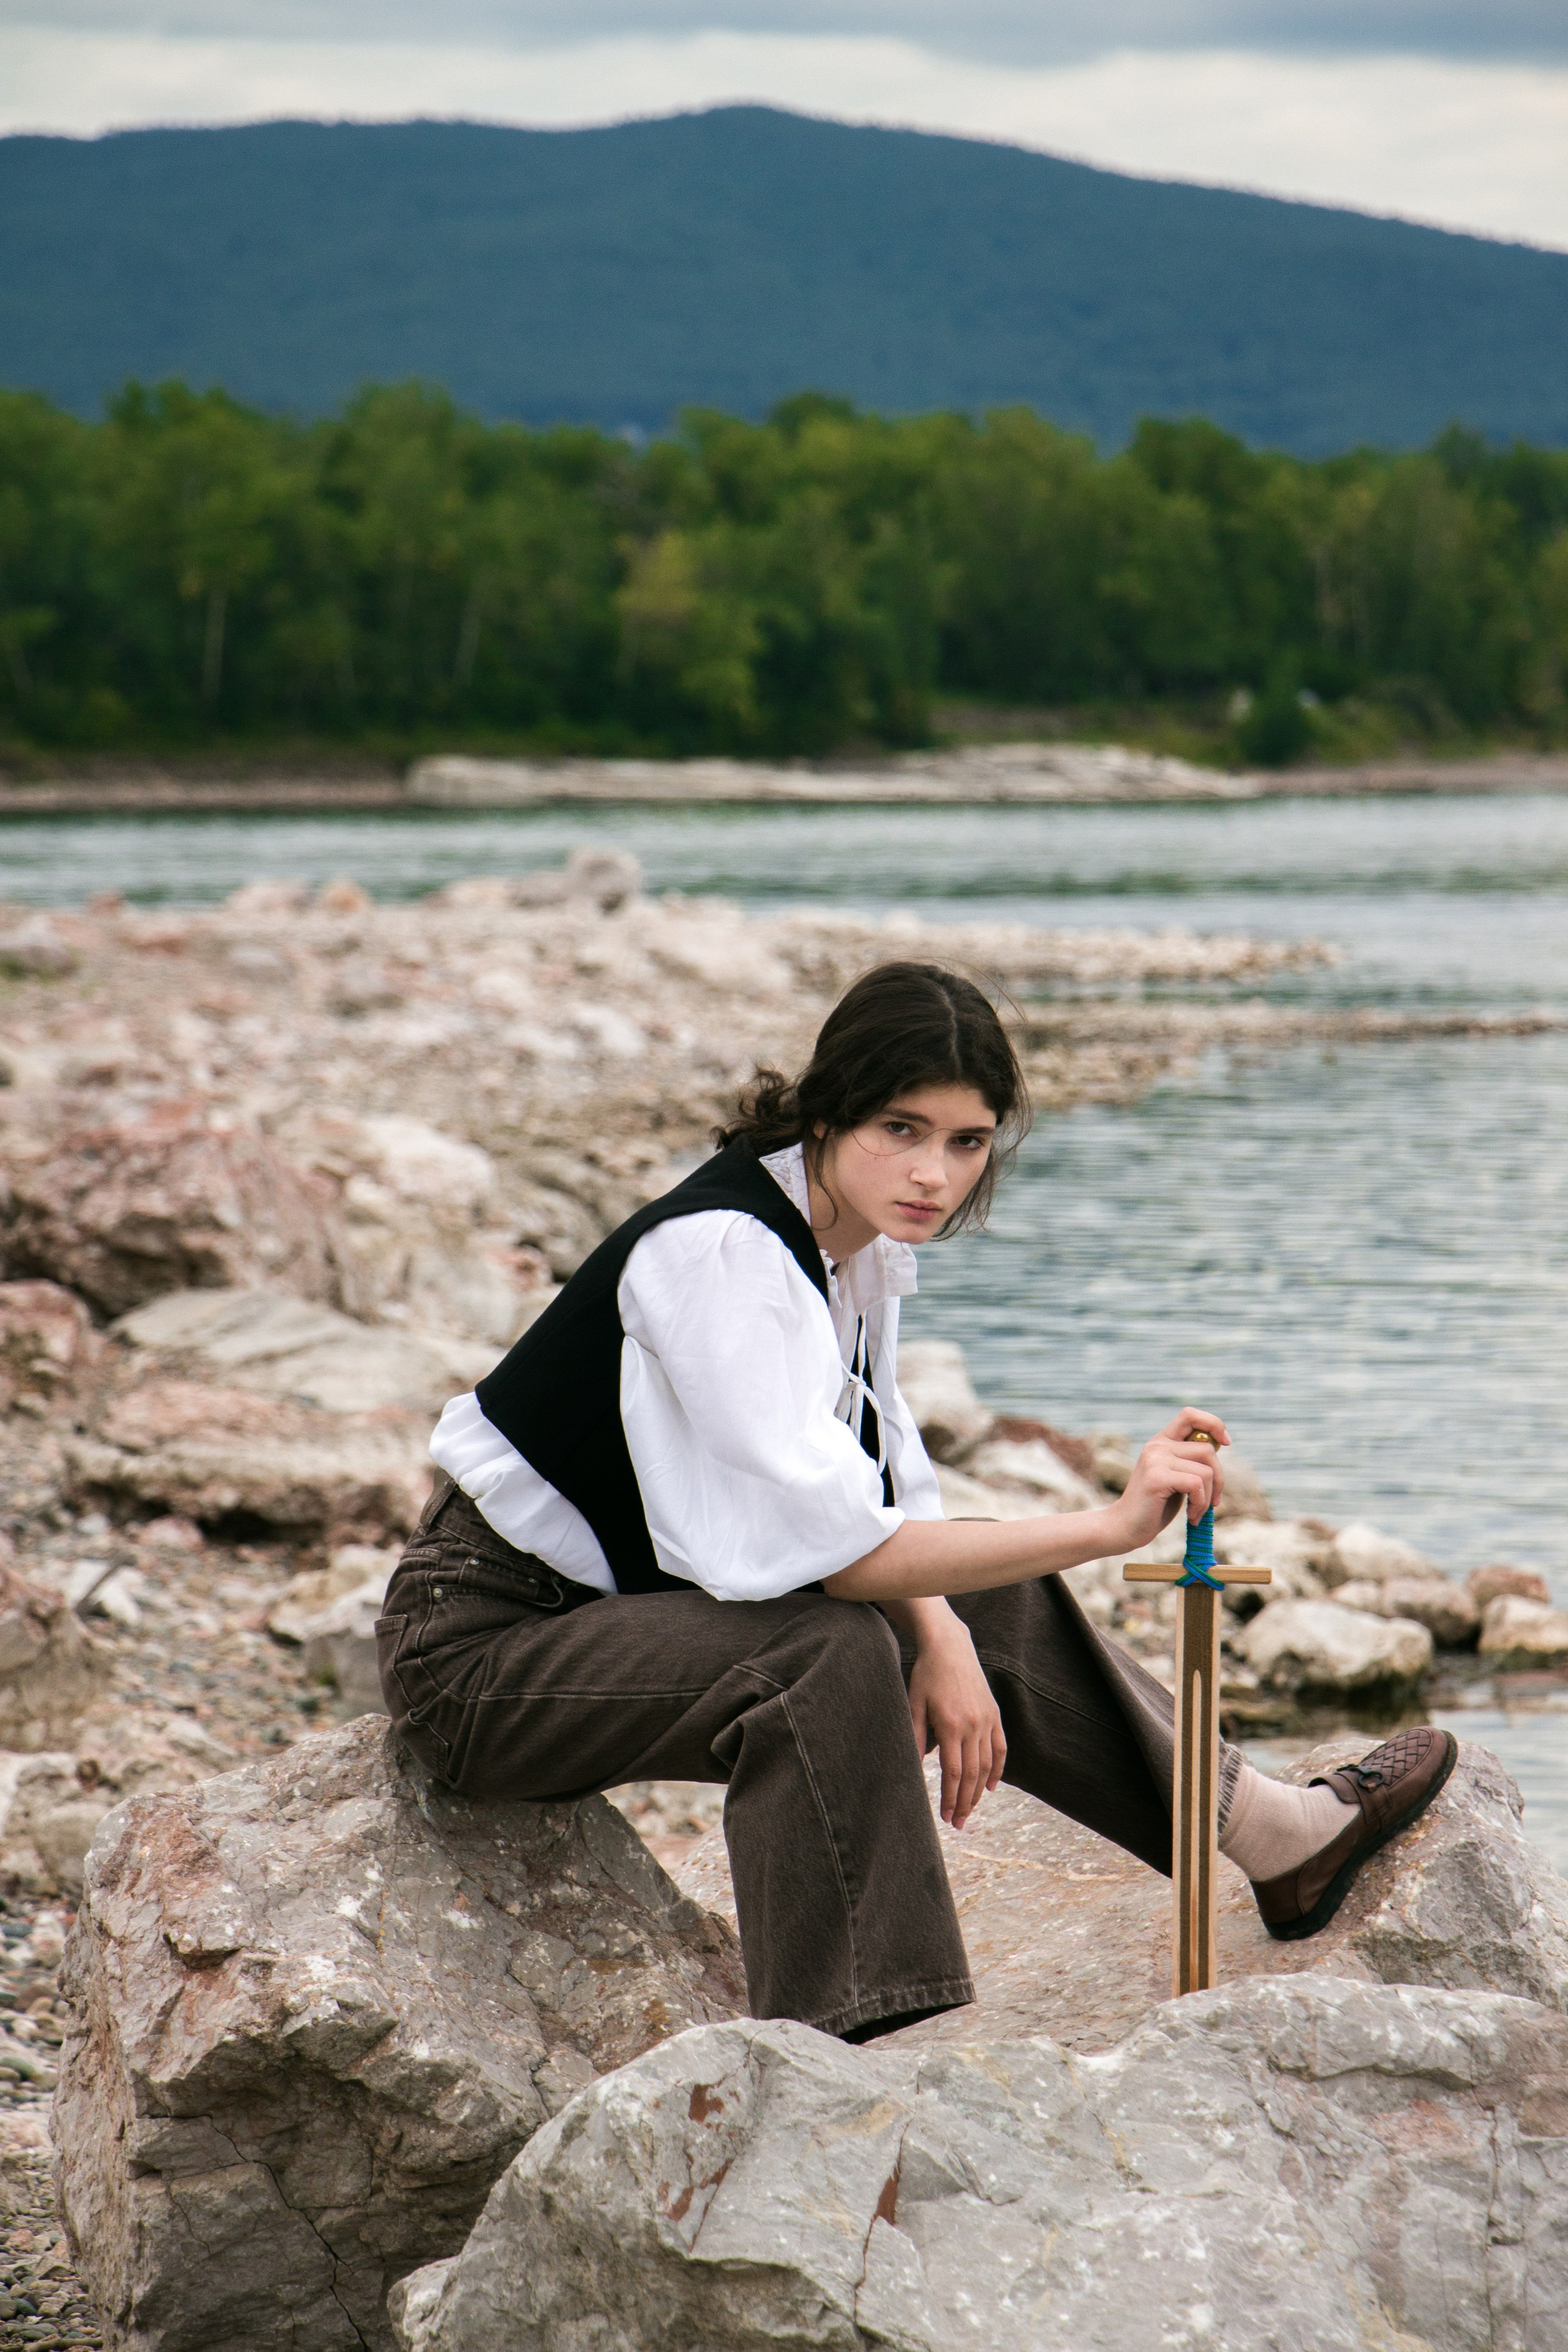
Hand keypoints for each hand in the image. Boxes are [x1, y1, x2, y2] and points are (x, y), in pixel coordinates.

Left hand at [907, 1615, 1005, 1830]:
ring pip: (987, 1765)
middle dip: (965, 1803)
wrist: (950, 1646)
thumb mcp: (914, 1704)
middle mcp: (973, 1725)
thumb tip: (912, 1769)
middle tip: (957, 1823)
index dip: (950, 1798)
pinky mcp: (994, 1714)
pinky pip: (1000, 1747)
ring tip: (970, 1810)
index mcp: (951, 1725)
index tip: (945, 1817)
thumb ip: (915, 1737)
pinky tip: (991, 1787)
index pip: (953, 1773)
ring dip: (979, 1791)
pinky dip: (997, 1769)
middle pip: (972, 1775)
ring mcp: (987, 1720)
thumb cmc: (926, 1675)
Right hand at [1109, 1408, 1229, 1555]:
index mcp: (1162, 1442)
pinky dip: (1200, 1504)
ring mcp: (1155, 1460)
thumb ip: (1191, 1460)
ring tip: (1196, 1512)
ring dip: (1208, 1498)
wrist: (1126, 1527)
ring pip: (1206, 1471)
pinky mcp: (1156, 1477)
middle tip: (1212, 1502)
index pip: (1190, 1415)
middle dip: (1219, 1479)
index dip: (1213, 1424)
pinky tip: (1191, 1516)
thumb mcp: (1176, 1476)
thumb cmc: (1155, 1505)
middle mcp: (1157, 1445)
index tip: (1226, 1443)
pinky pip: (1196, 1484)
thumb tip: (1221, 1443)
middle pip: (1208, 1449)